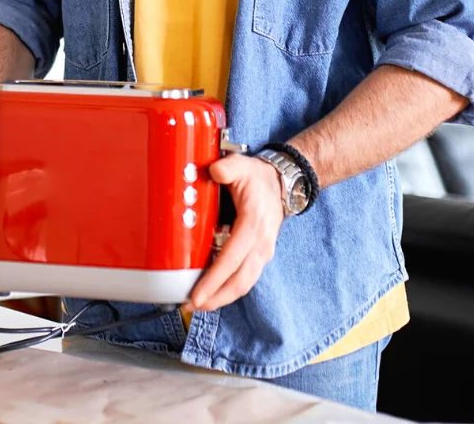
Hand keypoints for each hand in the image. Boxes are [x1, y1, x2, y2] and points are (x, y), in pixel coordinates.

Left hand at [186, 154, 284, 312]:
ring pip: (244, 284)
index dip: (214, 279)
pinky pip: (245, 278)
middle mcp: (261, 244)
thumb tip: (214, 171)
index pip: (232, 258)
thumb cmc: (258, 178)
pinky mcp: (260, 256)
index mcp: (253, 224)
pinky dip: (229, 289)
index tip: (197, 295)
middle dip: (216, 298)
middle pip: (240, 281)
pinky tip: (212, 292)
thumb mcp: (243, 166)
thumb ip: (228, 167)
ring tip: (198, 304)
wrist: (283, 184)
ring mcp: (263, 252)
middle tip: (191, 306)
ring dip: (222, 298)